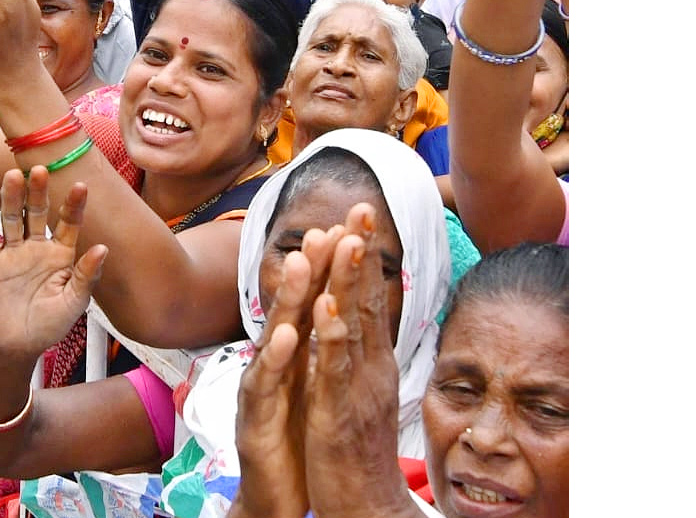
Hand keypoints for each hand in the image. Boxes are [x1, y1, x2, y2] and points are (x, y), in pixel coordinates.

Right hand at [0, 167, 107, 361]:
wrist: (17, 346)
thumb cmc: (51, 326)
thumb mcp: (74, 302)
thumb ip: (85, 276)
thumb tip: (103, 248)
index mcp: (61, 254)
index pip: (69, 223)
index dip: (74, 205)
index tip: (80, 186)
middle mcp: (37, 247)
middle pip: (37, 213)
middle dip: (39, 192)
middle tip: (40, 169)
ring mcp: (13, 253)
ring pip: (12, 219)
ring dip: (12, 198)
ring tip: (13, 176)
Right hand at [232, 225, 345, 517]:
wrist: (274, 495)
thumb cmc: (294, 436)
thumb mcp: (313, 384)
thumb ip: (320, 345)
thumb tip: (337, 308)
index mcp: (298, 353)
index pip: (316, 300)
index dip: (331, 264)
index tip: (348, 225)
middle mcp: (277, 361)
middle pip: (295, 306)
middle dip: (309, 265)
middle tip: (323, 227)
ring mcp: (262, 386)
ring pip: (277, 334)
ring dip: (289, 297)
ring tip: (301, 262)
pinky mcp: (255, 416)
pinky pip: (268, 383)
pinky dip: (279, 357)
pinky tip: (289, 335)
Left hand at [303, 205, 417, 517]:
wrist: (364, 502)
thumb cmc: (356, 445)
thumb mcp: (357, 389)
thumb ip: (353, 352)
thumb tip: (350, 315)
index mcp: (370, 360)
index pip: (365, 297)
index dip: (360, 256)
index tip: (358, 215)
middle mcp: (369, 367)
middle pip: (364, 300)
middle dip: (360, 253)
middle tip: (362, 207)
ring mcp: (355, 387)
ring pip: (351, 327)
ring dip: (348, 282)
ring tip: (347, 240)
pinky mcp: (338, 413)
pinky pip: (333, 371)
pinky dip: (331, 337)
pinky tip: (326, 309)